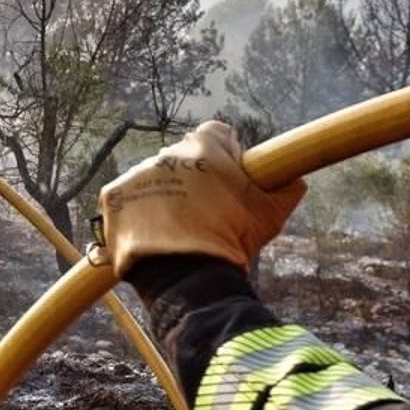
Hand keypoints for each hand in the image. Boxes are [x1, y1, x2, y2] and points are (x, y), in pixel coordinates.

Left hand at [96, 121, 306, 276]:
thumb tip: (295, 180)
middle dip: (194, 177)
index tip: (229, 179)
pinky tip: (154, 234)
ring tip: (179, 229)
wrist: (186, 275)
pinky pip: (127, 198)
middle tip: (205, 211)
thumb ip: (287, 189)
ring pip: (155, 177)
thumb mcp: (271, 214)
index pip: (217, 134)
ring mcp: (137, 173)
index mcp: (206, 147)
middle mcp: (167, 153)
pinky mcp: (113, 196)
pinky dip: (137, 212)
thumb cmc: (232, 240)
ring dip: (165, 195)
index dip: (226, 155)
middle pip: (183, 156)